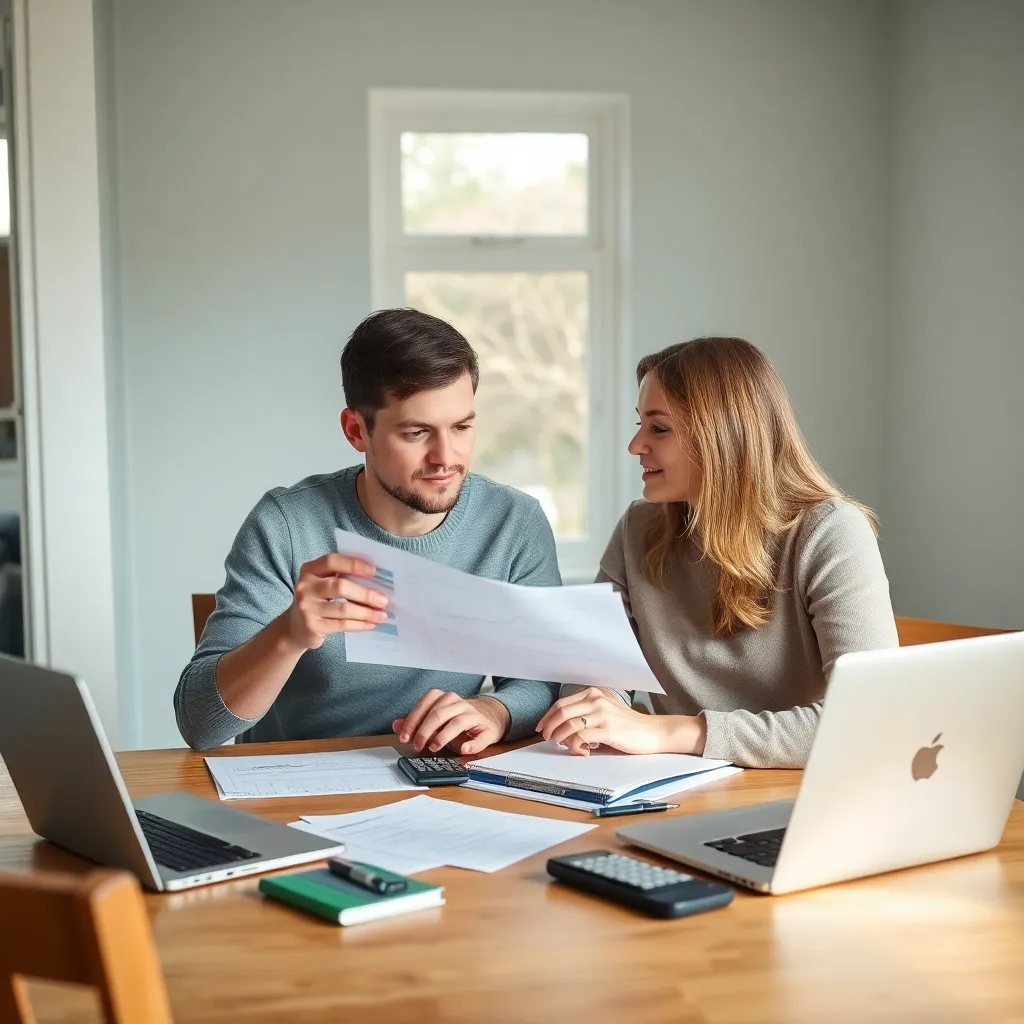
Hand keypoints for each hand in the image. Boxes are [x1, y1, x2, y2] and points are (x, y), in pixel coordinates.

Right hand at [284, 554, 389, 650]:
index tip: (374, 571)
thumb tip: (377, 581)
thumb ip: (342, 577)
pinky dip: (360, 625)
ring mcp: (307, 608)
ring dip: (367, 612)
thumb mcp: (323, 583)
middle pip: (340, 587)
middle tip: (384, 600)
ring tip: (382, 615)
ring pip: (343, 609)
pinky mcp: (313, 626)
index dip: (354, 565)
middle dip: (365, 594)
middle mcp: (305, 587)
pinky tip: (371, 624)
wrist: (295, 627)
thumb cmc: (318, 599)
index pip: (332, 562)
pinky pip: (342, 625)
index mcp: (309, 570)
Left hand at [393, 691, 510, 756]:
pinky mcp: (486, 729)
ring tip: (434, 747)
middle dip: (424, 731)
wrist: (488, 719)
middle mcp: (458, 703)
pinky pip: (480, 737)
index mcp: (444, 698)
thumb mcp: (436, 720)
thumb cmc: (457, 720)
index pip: (425, 704)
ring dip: (443, 737)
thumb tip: (396, 725)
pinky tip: (464, 750)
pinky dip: (472, 744)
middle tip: (417, 745)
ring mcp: (473, 715)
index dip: (412, 721)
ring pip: (457, 722)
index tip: (404, 737)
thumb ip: (416, 722)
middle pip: (438, 713)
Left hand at [537, 687, 678, 756]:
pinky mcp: (608, 729)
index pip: (561, 703)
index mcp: (594, 693)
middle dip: (549, 727)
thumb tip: (561, 727)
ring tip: (564, 745)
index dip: (548, 716)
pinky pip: (580, 737)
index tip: (541, 727)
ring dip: (561, 738)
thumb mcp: (605, 710)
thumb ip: (585, 713)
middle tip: (547, 738)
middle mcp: (596, 699)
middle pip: (561, 712)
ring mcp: (602, 713)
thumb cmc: (628, 725)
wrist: (652, 732)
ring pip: (568, 725)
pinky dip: (575, 746)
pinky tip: (581, 751)